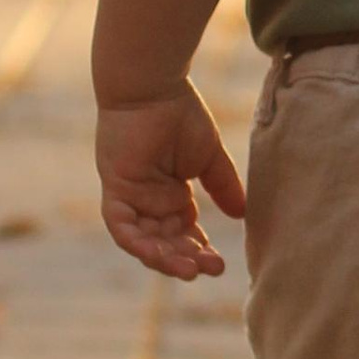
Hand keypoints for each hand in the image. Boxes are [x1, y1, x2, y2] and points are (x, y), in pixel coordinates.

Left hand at [97, 85, 246, 278]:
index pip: (184, 233)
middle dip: (187, 259)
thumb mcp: (208, 158)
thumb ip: (222, 186)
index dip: (200, 250)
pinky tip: (156, 256)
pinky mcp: (115, 191)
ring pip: (144, 241)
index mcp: (170, 194)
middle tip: (212, 268)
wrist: (154, 88)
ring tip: (189, 270)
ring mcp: (130, 198)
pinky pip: (121, 227)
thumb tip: (243, 215)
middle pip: (166, 242)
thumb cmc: (180, 114)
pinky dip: (137, 244)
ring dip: (165, 259)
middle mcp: (149, 202)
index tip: (221, 263)